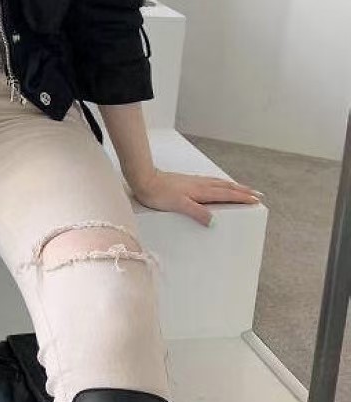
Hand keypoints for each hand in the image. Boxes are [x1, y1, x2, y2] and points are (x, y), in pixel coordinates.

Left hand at [128, 167, 263, 226]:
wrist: (144, 180)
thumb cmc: (159, 193)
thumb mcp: (179, 205)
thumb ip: (197, 212)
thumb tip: (214, 221)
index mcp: (201, 191)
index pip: (226, 195)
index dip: (242, 198)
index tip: (256, 200)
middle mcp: (200, 184)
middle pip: (226, 187)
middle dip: (242, 191)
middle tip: (257, 194)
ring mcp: (193, 182)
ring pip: (218, 183)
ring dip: (232, 186)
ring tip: (241, 189)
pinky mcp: (186, 182)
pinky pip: (209, 182)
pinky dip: (219, 184)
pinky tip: (215, 186)